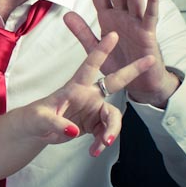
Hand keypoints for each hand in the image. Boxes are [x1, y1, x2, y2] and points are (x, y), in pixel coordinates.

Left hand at [29, 32, 155, 155]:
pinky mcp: (95, 123)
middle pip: (114, 82)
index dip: (100, 51)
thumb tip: (74, 131)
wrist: (36, 131)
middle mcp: (88, 95)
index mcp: (74, 87)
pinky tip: (94, 150)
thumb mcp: (40, 120)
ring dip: (111, 131)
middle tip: (151, 58)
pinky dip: (103, 142)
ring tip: (101, 145)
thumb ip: (57, 123)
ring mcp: (93, 109)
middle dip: (132, 70)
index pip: (89, 66)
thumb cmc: (34, 118)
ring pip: (114, 116)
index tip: (112, 35)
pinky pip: (107, 132)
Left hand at [64, 0, 178, 106]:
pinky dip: (152, 1)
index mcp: (109, 18)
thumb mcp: (95, 48)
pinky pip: (150, 15)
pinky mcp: (149, 34)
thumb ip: (82, 31)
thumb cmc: (120, 64)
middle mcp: (123, 16)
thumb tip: (66, 14)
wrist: (139, 83)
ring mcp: (137, 23)